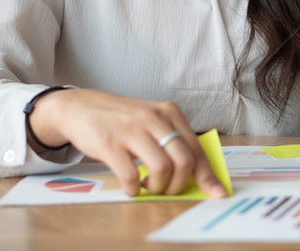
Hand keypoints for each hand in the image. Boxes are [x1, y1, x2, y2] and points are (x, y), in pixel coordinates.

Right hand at [27, 89, 226, 197]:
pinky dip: (134, 189)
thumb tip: (195, 175)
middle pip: (184, 161)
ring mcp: (132, 130)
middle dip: (180, 184)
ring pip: (162, 169)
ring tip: (149, 186)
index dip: (208, 175)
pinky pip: (131, 176)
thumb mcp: (152, 120)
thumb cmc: (123, 120)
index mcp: (170, 113)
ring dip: (158, 188)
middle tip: (168, 189)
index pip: (197, 149)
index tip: (218, 193)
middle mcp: (155, 118)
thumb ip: (172, 141)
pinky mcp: (110, 143)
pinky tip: (132, 187)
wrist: (82, 107)